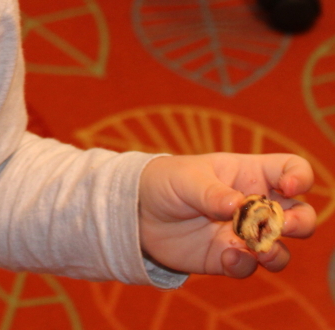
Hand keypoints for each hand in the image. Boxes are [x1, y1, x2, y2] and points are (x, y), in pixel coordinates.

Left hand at [138, 153, 315, 278]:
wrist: (138, 211)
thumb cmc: (166, 181)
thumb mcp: (185, 178)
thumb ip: (212, 192)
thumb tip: (238, 206)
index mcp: (249, 174)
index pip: (291, 170)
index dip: (299, 177)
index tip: (288, 187)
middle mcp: (254, 205)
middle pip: (299, 215)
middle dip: (299, 222)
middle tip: (281, 226)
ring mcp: (244, 234)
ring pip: (281, 248)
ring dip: (278, 252)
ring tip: (261, 250)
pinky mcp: (228, 257)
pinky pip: (250, 267)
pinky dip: (245, 266)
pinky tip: (228, 258)